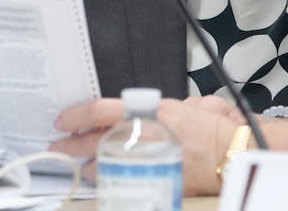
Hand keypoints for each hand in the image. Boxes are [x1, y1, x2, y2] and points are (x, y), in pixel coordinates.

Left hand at [50, 96, 237, 195]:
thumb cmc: (212, 130)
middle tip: (58, 146)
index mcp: (147, 112)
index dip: (75, 115)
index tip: (63, 120)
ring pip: (101, 164)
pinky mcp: (148, 180)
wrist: (230, 155)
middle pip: (92, 140)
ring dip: (88, 164)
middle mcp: (141, 136)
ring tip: (82, 164)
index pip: (99, 111)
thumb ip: (156, 108)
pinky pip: (118, 180)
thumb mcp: (182, 107)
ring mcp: (142, 161)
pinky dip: (109, 178)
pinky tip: (104, 177)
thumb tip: (140, 112)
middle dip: (70, 144)